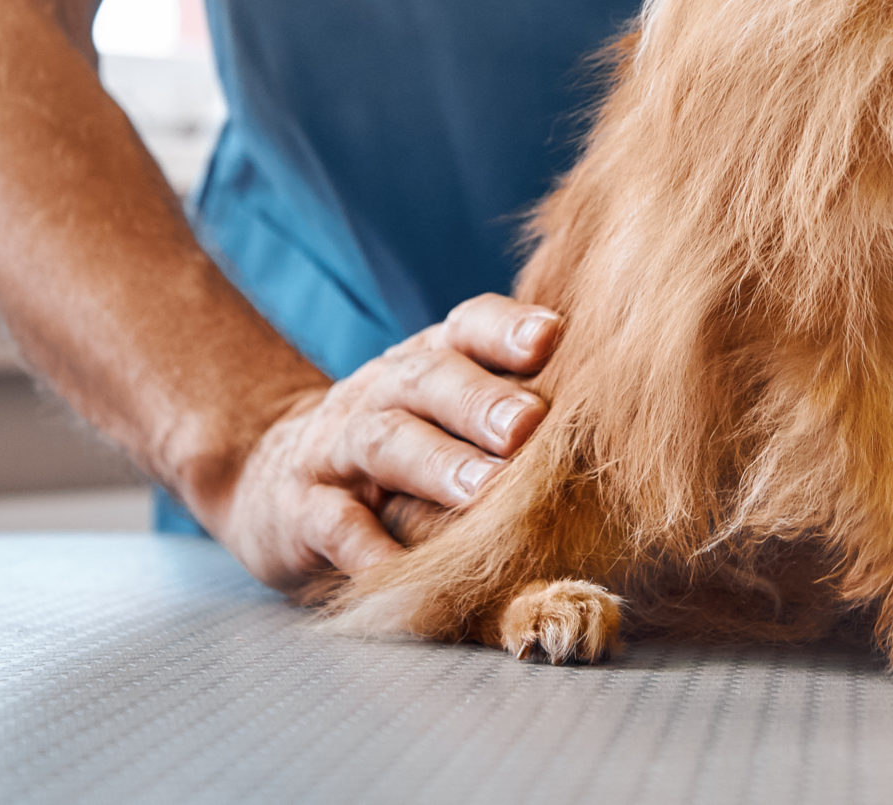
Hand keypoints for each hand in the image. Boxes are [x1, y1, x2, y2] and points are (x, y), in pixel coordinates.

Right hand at [214, 293, 561, 591]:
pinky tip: (396, 566)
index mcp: (429, 362)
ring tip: (483, 492)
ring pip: (385, 443)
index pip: (467, 326)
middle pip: (430, 380)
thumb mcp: (443, 412)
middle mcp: (383, 392)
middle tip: (528, 425)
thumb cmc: (399, 447)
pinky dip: (364, 546)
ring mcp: (337, 448)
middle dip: (481, 401)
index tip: (552, 336)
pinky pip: (332, 524)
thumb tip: (620, 420)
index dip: (506, 328)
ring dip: (437, 464)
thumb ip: (512, 407)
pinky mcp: (301, 511)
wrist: (272, 477)